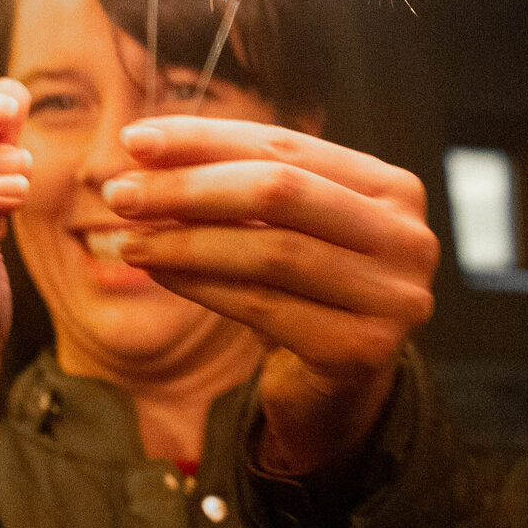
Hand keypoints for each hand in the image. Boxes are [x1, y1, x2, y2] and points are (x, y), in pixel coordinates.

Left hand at [101, 117, 436, 476]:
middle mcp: (407, 238)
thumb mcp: (278, 225)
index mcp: (392, 188)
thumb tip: (143, 149)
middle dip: (189, 188)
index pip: (285, 146)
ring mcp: (393, 297)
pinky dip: (201, 286)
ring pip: (268, 252)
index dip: (205, 139)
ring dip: (185, 242)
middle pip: (279, 193)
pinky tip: (159, 273)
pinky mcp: (363, 351)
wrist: (337, 388)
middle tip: (121, 194)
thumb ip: (234, 179)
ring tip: (127, 240)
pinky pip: (263, 307)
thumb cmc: (302, 289)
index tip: (134, 140)